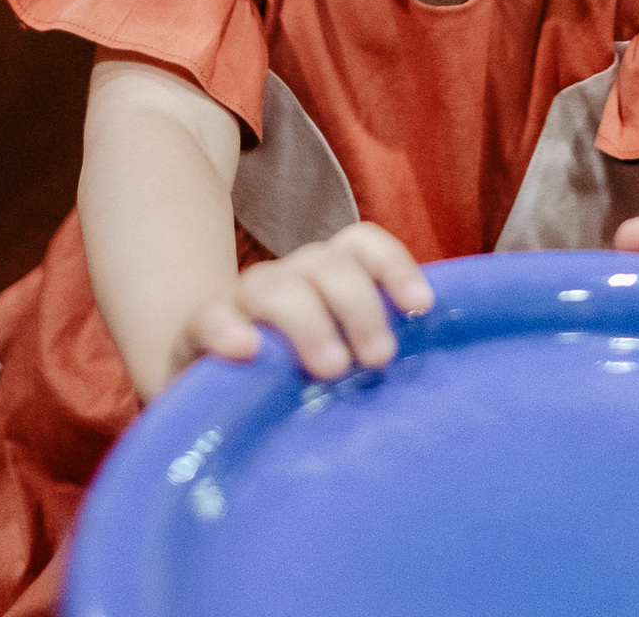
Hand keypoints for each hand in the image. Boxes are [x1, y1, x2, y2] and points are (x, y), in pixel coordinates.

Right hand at [178, 222, 433, 379]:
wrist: (210, 391)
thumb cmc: (294, 378)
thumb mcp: (342, 359)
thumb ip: (374, 354)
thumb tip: (440, 389)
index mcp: (326, 277)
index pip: (361, 245)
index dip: (394, 266)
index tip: (420, 308)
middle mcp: (289, 279)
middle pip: (327, 264)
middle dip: (359, 304)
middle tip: (378, 359)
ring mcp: (241, 303)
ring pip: (275, 287)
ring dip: (307, 320)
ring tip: (331, 365)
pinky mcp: (198, 335)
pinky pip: (209, 319)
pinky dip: (227, 329)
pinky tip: (245, 351)